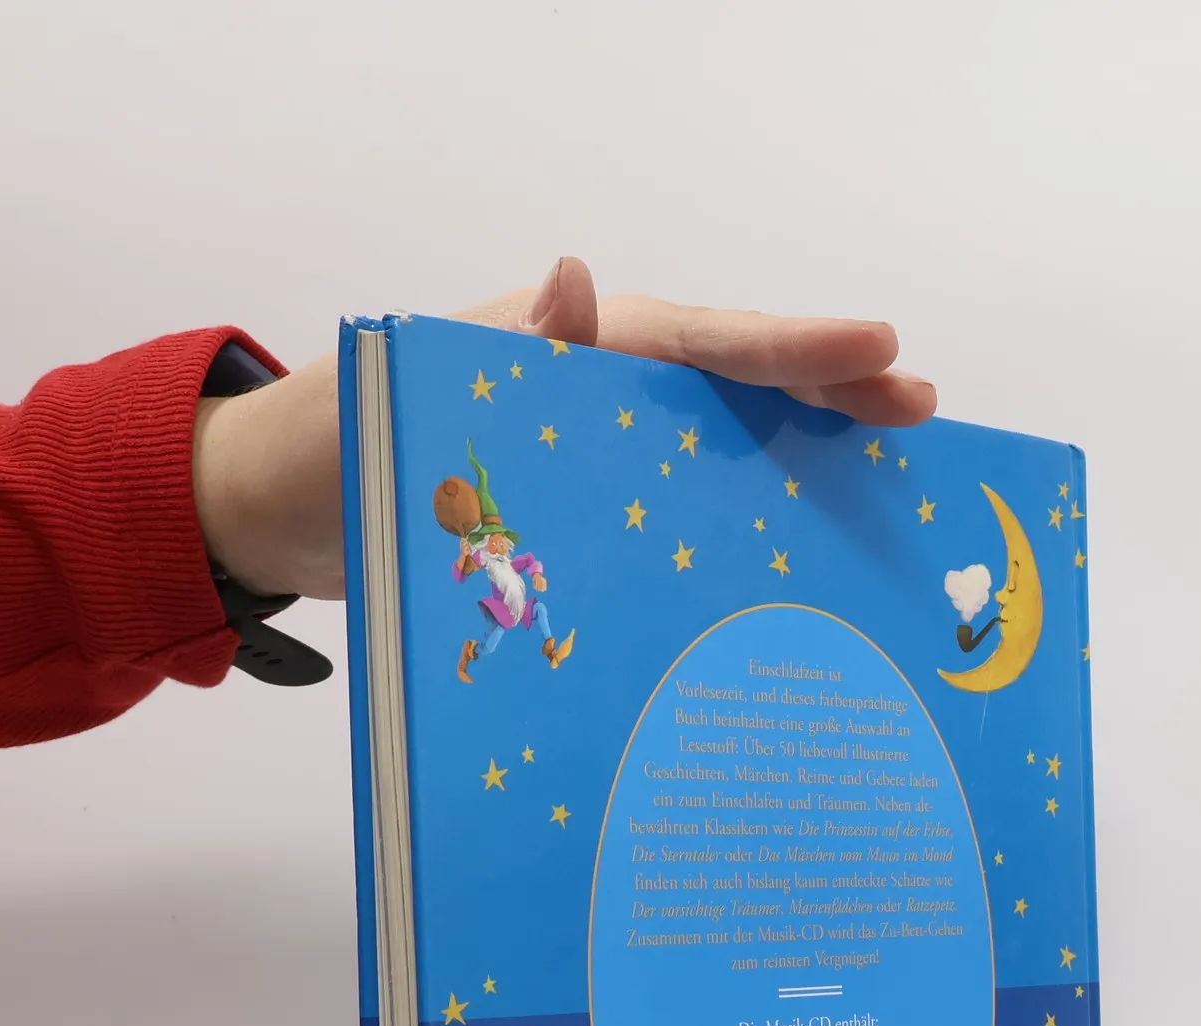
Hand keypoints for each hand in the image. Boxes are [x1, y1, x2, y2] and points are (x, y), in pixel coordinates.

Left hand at [193, 257, 936, 600]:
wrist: (279, 517)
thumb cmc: (337, 441)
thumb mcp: (411, 389)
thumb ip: (501, 347)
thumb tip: (577, 283)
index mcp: (577, 351)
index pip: (707, 342)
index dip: (796, 350)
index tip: (882, 352)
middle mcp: (602, 398)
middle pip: (738, 390)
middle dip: (830, 396)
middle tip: (920, 410)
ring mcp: (599, 459)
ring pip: (721, 452)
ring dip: (801, 464)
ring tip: (886, 484)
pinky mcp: (585, 516)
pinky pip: (680, 515)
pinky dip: (740, 527)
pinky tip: (790, 567)